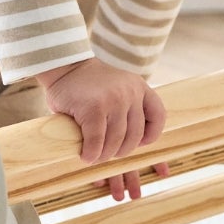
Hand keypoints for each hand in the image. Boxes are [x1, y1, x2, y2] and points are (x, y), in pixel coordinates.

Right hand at [37, 58, 166, 198]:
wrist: (65, 65)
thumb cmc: (90, 85)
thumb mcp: (119, 88)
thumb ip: (129, 108)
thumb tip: (134, 143)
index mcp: (139, 87)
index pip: (158, 116)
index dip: (150, 135)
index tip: (138, 143)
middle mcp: (130, 93)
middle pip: (134, 135)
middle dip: (120, 151)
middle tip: (106, 154)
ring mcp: (113, 100)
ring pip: (116, 141)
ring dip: (104, 155)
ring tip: (94, 157)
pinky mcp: (93, 109)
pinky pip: (96, 141)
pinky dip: (91, 153)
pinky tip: (85, 156)